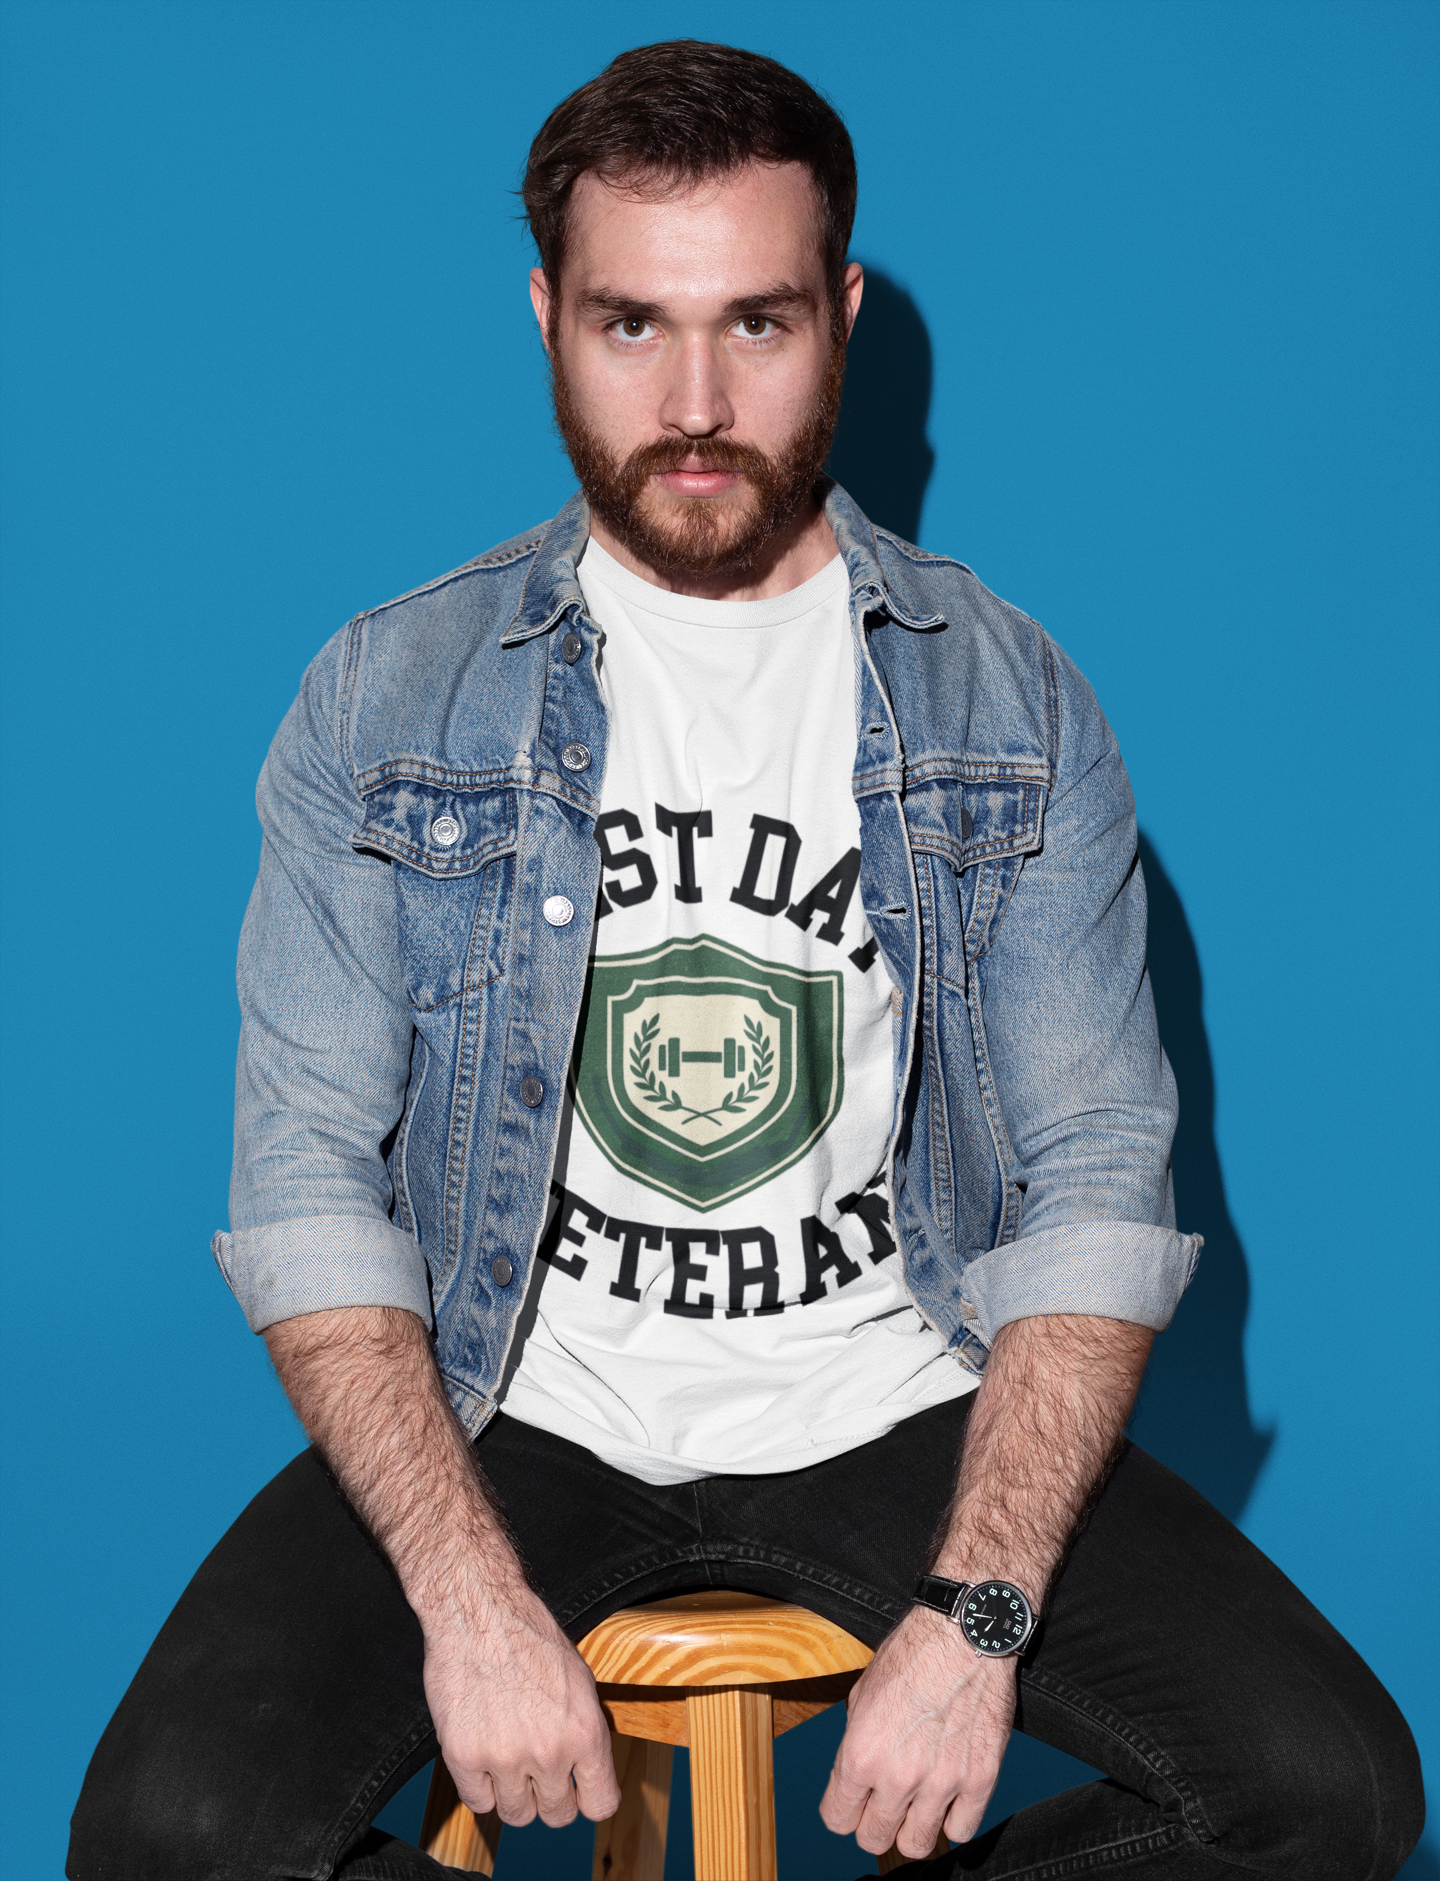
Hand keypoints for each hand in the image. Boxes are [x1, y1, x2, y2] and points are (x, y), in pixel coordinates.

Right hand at [422, 1582, 620, 1828]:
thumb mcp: (579, 1680)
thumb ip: (585, 1731)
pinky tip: (484, 1754)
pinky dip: (481, 1785)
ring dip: (514, 1793)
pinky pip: (479, 1802)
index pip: (601, 1803)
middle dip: (550, 1797)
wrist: (480, 1611)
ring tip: (509, 1758)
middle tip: (538, 1769)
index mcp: (585, 1731)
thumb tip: (588, 1772)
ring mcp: (505, 1758)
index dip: (589, 1798)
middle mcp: (549, 1752)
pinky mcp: (464, 1757)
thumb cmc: (530, 1637)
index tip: (578, 1789)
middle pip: (557, 1815)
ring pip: (517, 1814)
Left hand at [820, 1606, 1015, 1857]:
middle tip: (883, 1806)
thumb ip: (856, 1742)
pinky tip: (948, 1798)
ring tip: (916, 1805)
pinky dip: (953, 1820)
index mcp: (861, 1754)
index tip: (851, 1805)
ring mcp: (942, 1783)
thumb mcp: (862, 1694)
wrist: (964, 1634)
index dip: (842, 1812)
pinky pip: (961, 1831)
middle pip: (875, 1839)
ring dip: (912, 1828)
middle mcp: (898, 1776)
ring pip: (916, 1845)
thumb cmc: (914, 1654)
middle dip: (873, 1825)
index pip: (837, 1818)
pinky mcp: (979, 1781)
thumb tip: (857, 1776)